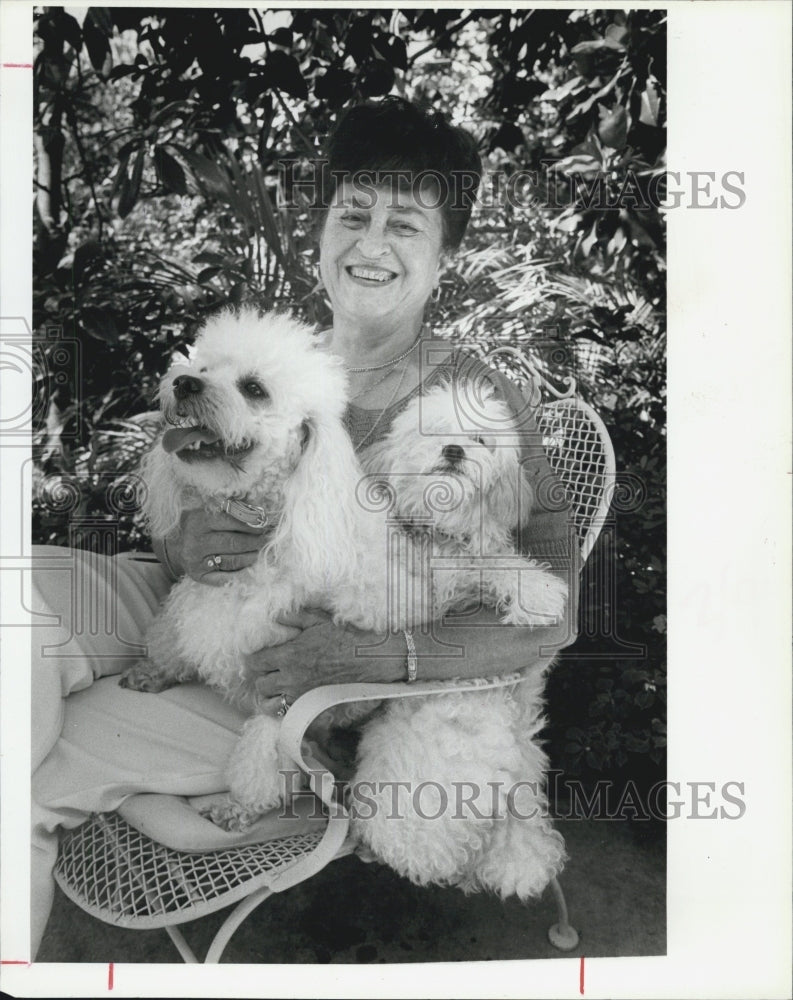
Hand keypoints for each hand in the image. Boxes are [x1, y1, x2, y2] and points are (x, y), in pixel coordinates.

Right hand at [170, 507, 270, 584]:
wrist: (177, 546)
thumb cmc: (201, 526)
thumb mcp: (210, 512)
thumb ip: (231, 509)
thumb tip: (258, 510)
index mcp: (199, 520)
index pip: (229, 521)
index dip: (250, 523)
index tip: (265, 524)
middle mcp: (195, 541)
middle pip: (232, 542)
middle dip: (255, 541)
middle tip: (268, 539)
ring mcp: (196, 560)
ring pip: (231, 561)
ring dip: (252, 557)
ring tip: (263, 552)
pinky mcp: (198, 576)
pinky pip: (225, 578)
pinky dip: (242, 574)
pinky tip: (253, 569)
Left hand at [244, 609, 401, 704]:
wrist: (368, 659)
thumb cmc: (345, 637)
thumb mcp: (318, 620)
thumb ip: (294, 616)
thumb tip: (277, 616)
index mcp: (289, 655)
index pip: (256, 662)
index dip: (253, 660)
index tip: (257, 659)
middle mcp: (291, 677)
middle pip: (261, 684)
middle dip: (261, 677)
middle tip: (267, 672)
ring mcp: (301, 694)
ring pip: (270, 702)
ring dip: (269, 695)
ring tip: (275, 688)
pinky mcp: (312, 705)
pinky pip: (287, 713)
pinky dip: (283, 708)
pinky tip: (287, 700)